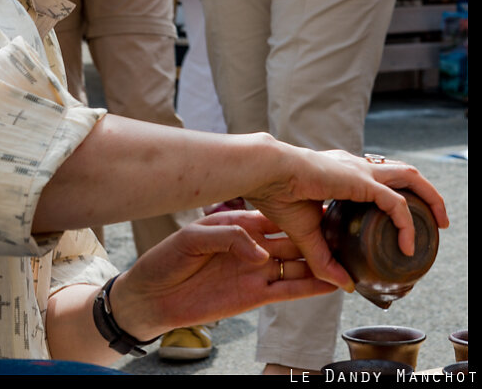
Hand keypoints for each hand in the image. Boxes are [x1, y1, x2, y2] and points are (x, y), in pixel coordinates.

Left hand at [109, 210, 336, 341]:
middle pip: (295, 241)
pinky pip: (288, 291)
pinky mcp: (253, 296)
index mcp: (239, 227)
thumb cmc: (166, 261)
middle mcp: (252, 249)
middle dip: (321, 237)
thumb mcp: (192, 239)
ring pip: (298, 266)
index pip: (277, 218)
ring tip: (351, 258)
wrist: (150, 296)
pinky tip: (331, 284)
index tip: (324, 204)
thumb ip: (228, 239)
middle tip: (348, 231)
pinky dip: (310, 288)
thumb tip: (260, 252)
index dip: (300, 212)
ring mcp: (255, 273)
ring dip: (323, 263)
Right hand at [246, 145, 448, 289]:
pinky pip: (396, 203)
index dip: (393, 197)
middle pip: (401, 173)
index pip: (377, 179)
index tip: (400, 220)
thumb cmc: (277, 193)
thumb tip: (343, 284)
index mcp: (342, 173)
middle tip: (437, 217)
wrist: (266, 173)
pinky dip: (406, 223)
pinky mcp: (361, 181)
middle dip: (424, 192)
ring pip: (409, 177)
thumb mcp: (306, 233)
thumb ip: (324, 258)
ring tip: (440, 221)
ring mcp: (360, 172)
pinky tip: (408, 243)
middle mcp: (355, 167)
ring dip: (430, 197)